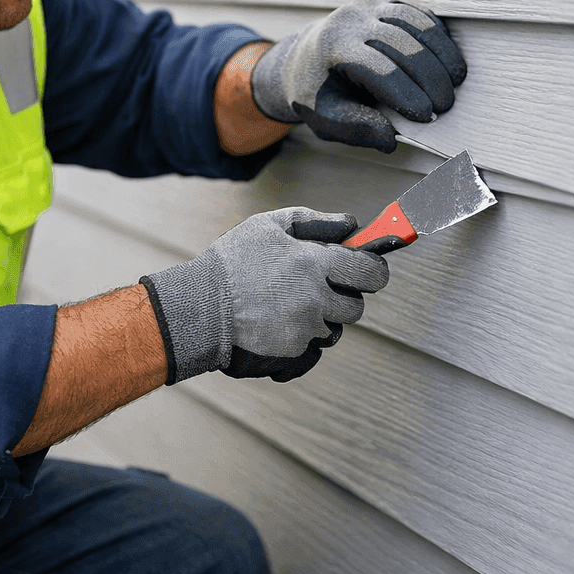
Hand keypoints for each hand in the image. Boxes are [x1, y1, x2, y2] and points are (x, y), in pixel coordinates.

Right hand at [139, 208, 389, 382]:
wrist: (199, 308)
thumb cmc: (231, 263)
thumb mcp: (268, 225)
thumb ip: (314, 221)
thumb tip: (350, 224)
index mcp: (313, 263)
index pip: (371, 271)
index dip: (374, 269)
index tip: (368, 268)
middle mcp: (314, 298)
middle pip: (357, 306)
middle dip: (345, 296)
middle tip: (322, 287)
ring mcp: (305, 328)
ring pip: (335, 329)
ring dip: (322, 319)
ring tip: (291, 305)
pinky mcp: (293, 352)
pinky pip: (313, 348)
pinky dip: (302, 337)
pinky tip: (278, 323)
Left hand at [250, 0, 466, 151]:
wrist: (302, 59)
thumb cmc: (317, 94)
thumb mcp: (326, 119)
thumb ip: (356, 130)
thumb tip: (390, 141)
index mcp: (333, 49)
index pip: (378, 70)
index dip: (407, 93)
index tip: (428, 115)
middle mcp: (350, 20)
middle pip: (402, 45)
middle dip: (429, 77)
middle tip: (447, 105)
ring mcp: (369, 6)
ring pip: (415, 24)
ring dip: (441, 53)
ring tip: (457, 81)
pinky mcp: (384, 2)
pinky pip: (418, 14)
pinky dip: (438, 36)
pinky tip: (449, 59)